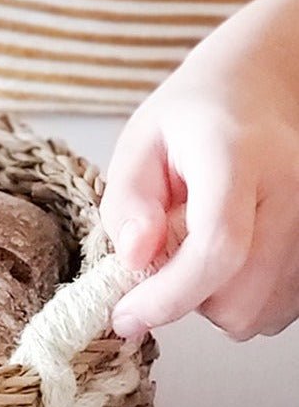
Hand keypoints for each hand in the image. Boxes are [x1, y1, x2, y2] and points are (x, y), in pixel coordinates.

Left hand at [101, 0, 298, 340]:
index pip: (218, 246)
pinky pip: (281, 309)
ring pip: (263, 312)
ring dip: (216, 300)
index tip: (125, 316)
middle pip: (242, 296)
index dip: (168, 295)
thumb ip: (128, 202)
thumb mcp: (139, 142)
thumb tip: (134, 259)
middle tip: (161, 260)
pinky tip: (230, 256)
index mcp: (239, 156)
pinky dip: (246, 298)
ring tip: (199, 246)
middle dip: (186, 299)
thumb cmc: (194, 117)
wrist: (263, 90)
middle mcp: (292, 191)